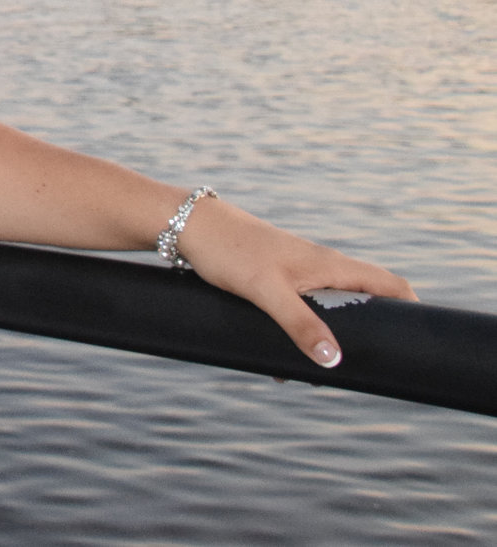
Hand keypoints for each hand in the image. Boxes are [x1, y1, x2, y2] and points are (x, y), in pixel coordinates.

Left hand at [177, 197, 414, 367]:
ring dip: (326, 341)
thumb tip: (334, 361)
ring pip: (329, 311)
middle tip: (352, 371)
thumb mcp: (266, 292)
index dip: (410, 310)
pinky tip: (277, 361)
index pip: (390, 285)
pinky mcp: (277, 279)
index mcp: (332, 266)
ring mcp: (300, 273)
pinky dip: (299, 335)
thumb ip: (300, 325)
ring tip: (306, 375)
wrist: (189, 227)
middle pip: (363, 304)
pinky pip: (302, 311)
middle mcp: (322, 267)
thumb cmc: (230, 251)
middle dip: (363, 337)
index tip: (411, 343)